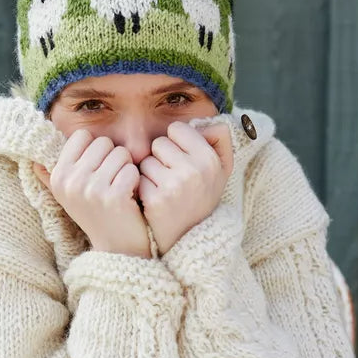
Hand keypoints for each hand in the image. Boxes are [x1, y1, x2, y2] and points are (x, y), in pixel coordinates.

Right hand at [33, 129, 151, 257]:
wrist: (115, 247)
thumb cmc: (94, 214)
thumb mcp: (67, 196)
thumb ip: (51, 177)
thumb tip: (32, 160)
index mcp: (58, 176)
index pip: (82, 136)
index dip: (95, 149)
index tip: (97, 169)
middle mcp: (71, 181)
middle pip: (103, 142)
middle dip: (113, 158)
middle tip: (111, 182)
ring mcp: (92, 190)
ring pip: (121, 153)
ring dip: (126, 169)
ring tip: (119, 189)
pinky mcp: (114, 198)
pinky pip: (131, 170)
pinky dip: (135, 181)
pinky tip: (130, 197)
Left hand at [138, 121, 232, 254]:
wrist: (190, 236)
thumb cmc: (202, 194)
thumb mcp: (220, 168)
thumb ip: (219, 139)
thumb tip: (205, 122)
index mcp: (210, 159)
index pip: (177, 128)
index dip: (176, 142)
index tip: (182, 159)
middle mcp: (194, 171)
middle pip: (159, 143)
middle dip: (162, 157)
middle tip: (173, 177)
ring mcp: (174, 186)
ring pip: (146, 160)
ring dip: (151, 173)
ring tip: (165, 189)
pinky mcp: (155, 200)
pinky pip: (137, 178)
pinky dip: (143, 187)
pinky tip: (155, 200)